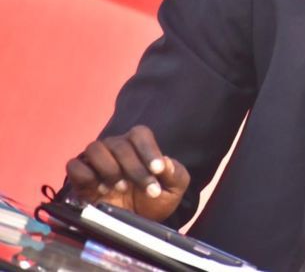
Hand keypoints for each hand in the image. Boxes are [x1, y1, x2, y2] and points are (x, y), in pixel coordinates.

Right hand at [66, 125, 189, 221]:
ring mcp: (94, 161)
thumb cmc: (153, 201)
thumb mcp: (173, 190)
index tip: (158, 170)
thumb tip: (165, 163)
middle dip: (136, 169)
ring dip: (110, 169)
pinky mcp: (78, 178)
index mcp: (138, 145)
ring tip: (121, 188)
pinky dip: (87, 176)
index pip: (140, 134)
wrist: (133, 225)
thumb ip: (175, 174)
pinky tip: (101, 190)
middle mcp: (114, 148)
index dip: (149, 150)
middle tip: (148, 190)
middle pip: (120, 144)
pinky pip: (74, 166)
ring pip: (95, 149)